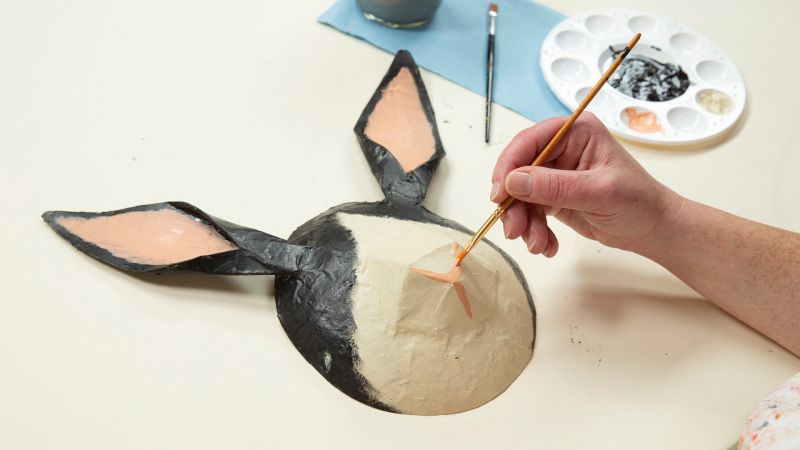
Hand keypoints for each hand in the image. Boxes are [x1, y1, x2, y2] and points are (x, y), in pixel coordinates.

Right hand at [491, 113, 679, 256]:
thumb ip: (555, 186)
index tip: (501, 194)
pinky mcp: (552, 197)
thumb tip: (514, 181)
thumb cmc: (638, 202)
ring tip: (538, 244)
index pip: (529, 141)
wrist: (653, 229)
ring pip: (520, 195)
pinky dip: (534, 231)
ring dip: (524, 222)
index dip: (509, 166)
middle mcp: (561, 149)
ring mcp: (556, 174)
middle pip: (518, 170)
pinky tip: (547, 245)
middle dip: (514, 203)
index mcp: (575, 133)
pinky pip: (530, 212)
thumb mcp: (598, 192)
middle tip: (515, 229)